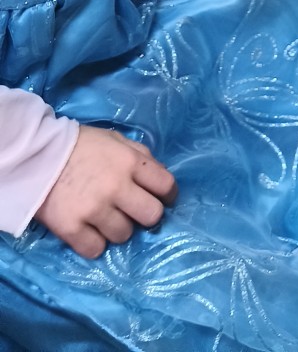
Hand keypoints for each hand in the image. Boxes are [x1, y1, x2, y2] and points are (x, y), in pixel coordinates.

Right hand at [36, 125, 175, 259]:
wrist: (38, 157)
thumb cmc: (81, 146)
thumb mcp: (116, 140)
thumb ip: (140, 156)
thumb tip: (159, 176)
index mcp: (130, 163)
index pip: (166, 185)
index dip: (168, 195)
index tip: (163, 199)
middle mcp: (116, 187)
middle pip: (151, 216)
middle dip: (147, 216)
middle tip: (134, 213)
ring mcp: (94, 210)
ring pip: (124, 235)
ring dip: (118, 229)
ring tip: (106, 219)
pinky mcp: (72, 229)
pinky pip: (96, 249)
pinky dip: (95, 243)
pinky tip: (89, 231)